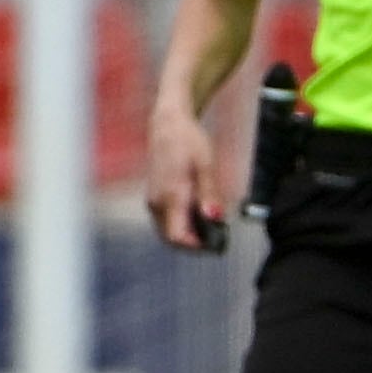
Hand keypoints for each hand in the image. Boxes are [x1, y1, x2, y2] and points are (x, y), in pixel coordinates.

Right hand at [145, 110, 221, 249]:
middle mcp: (157, 202)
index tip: (216, 245)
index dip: (196, 247)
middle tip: (218, 240)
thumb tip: (214, 217)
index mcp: (171, 195)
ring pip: (168, 231)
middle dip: (194, 244)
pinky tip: (200, 216)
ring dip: (188, 235)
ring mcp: (153, 200)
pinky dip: (182, 225)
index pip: (177, 236)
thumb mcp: (205, 165)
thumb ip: (209, 193)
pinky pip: (166, 220)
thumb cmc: (189, 142)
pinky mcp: (155, 197)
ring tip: (212, 228)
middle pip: (171, 239)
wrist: (168, 125)